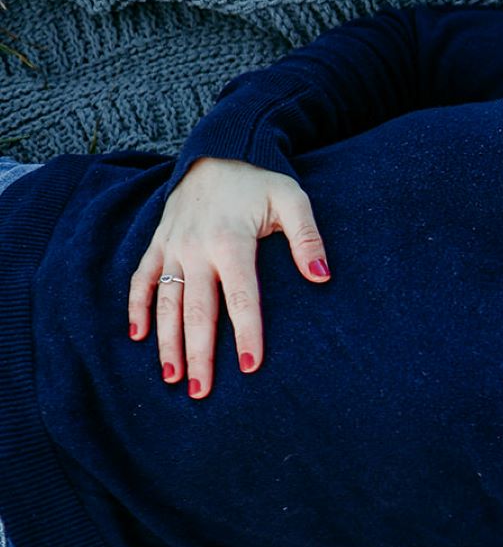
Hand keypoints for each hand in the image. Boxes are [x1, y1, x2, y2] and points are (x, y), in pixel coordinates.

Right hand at [128, 157, 330, 397]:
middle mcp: (196, 248)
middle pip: (197, 310)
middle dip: (198, 353)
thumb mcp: (292, 199)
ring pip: (166, 302)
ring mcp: (173, 247)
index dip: (246, 333)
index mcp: (231, 240)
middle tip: (202, 392)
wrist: (216, 154)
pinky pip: (141, 280)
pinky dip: (137, 307)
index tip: (250, 367)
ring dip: (167, 341)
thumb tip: (321, 277)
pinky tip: (139, 338)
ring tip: (172, 378)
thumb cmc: (260, 182)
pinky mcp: (158, 245)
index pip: (241, 296)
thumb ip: (307, 237)